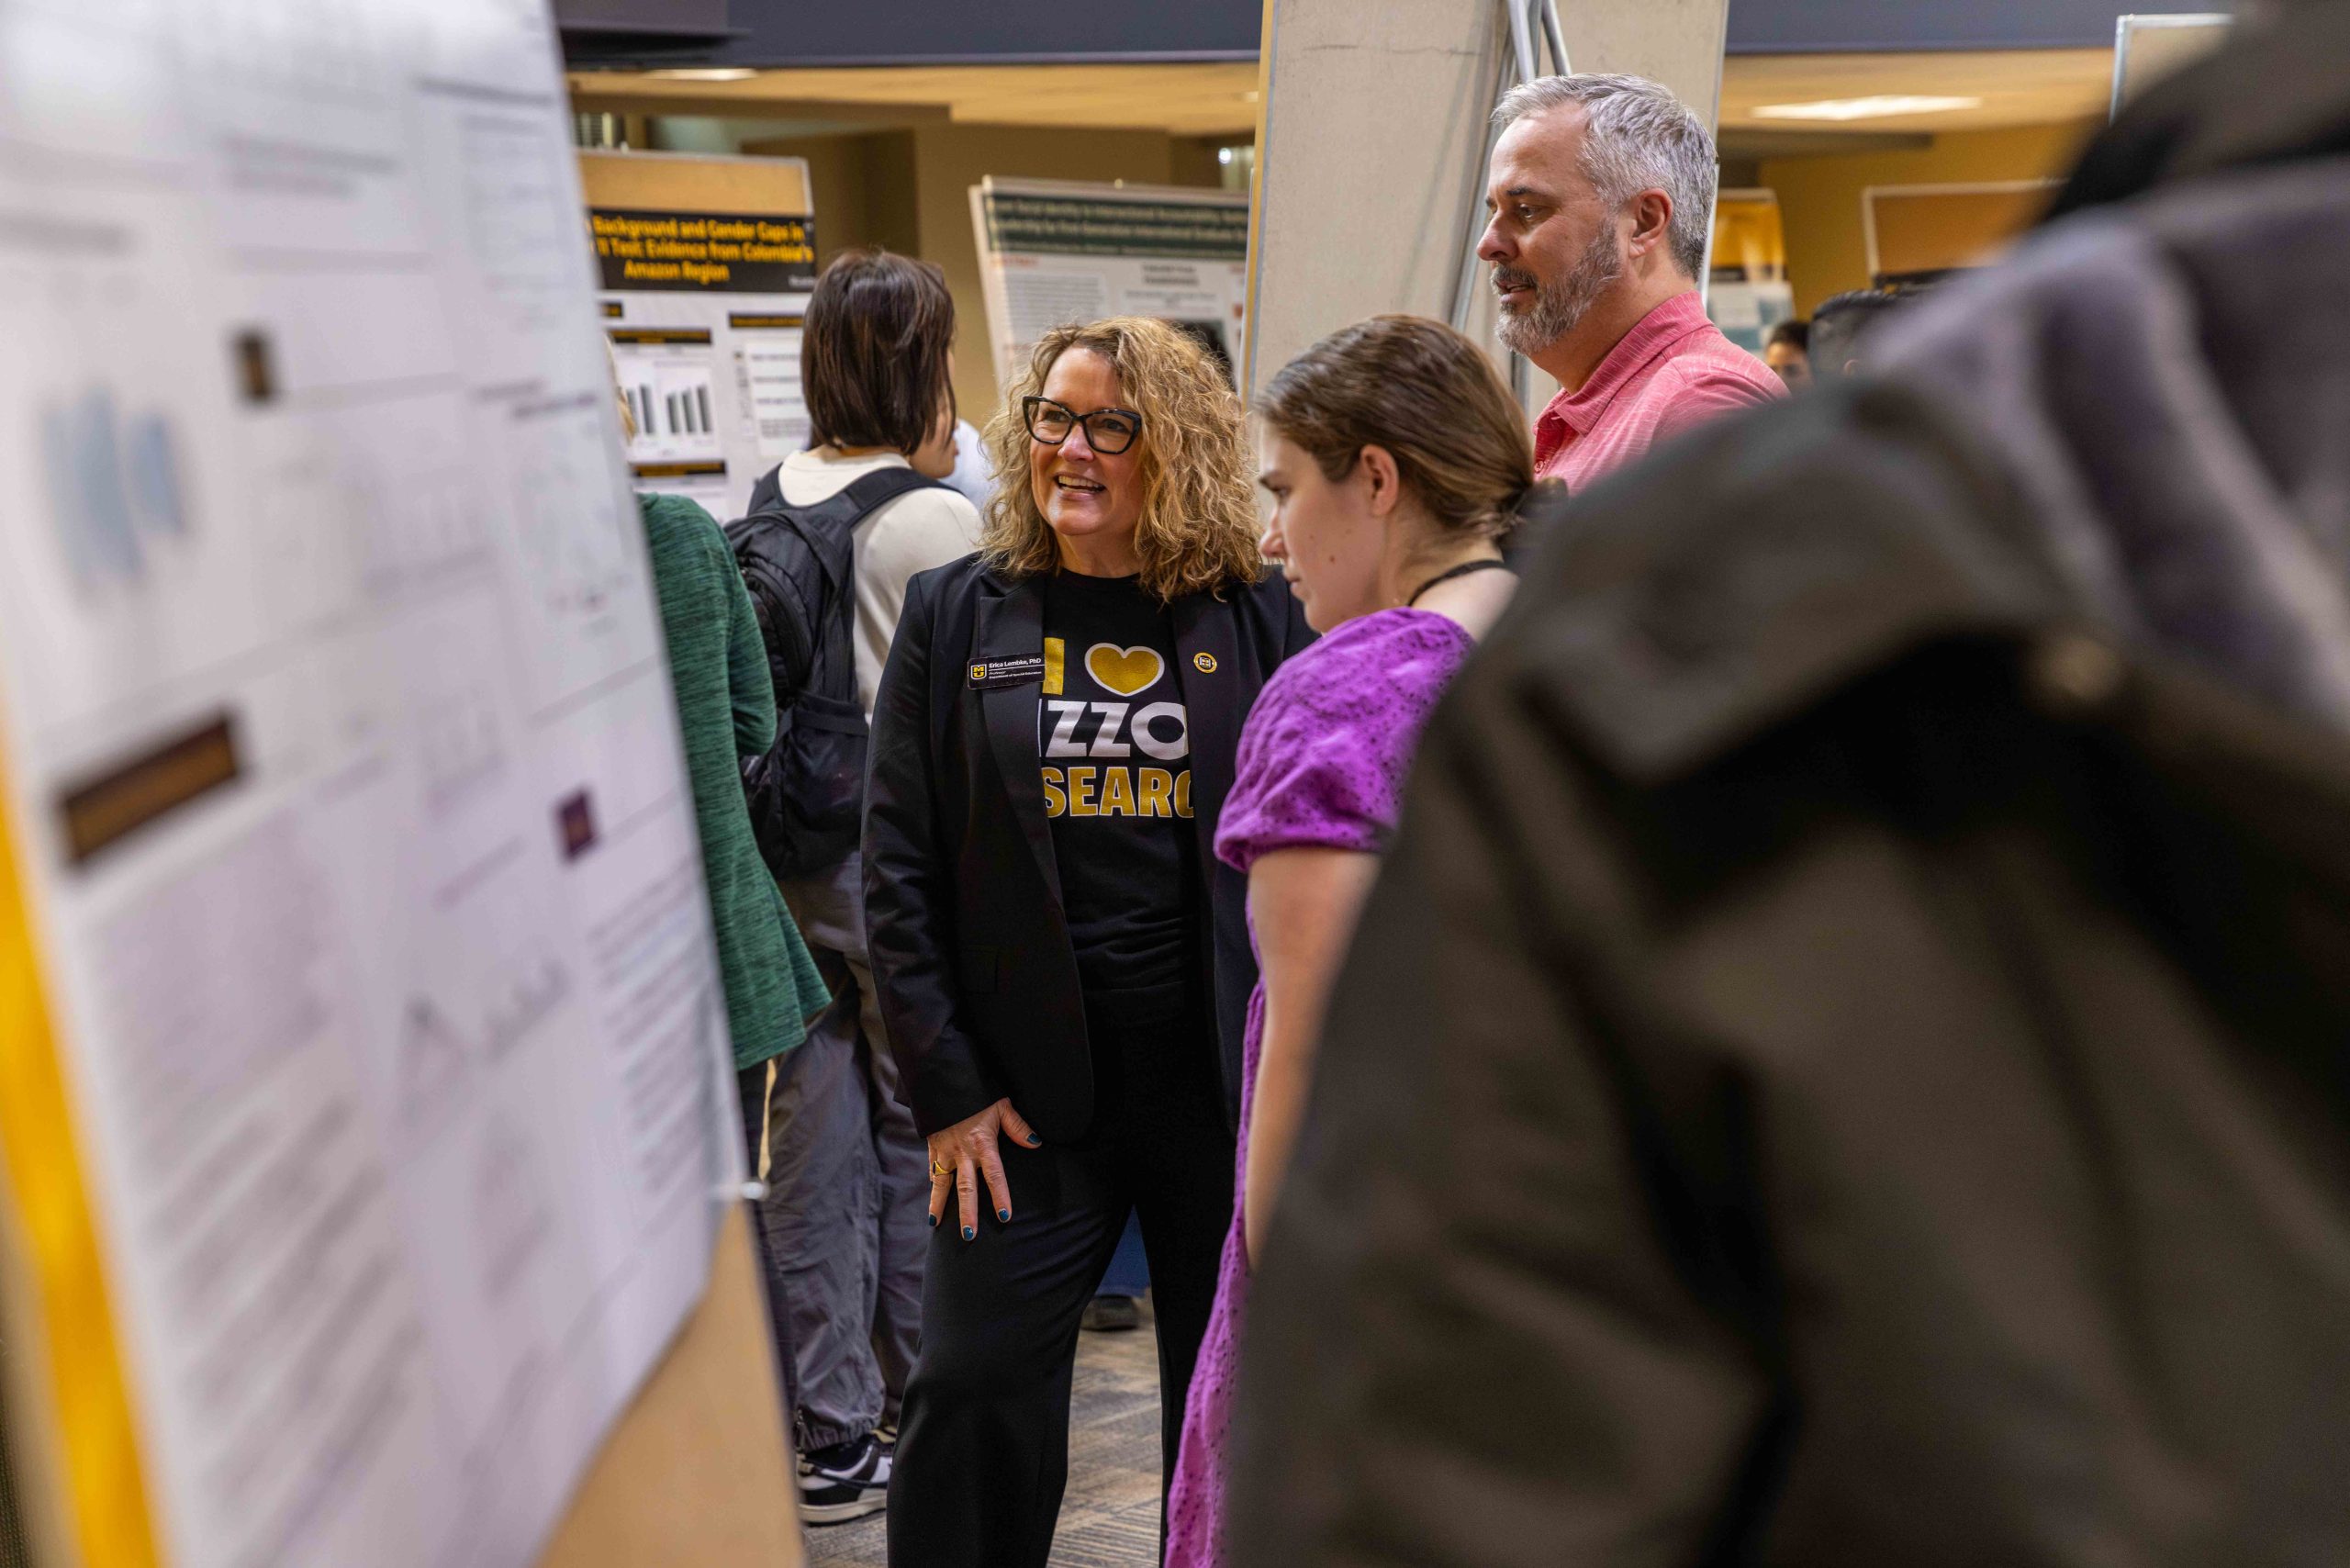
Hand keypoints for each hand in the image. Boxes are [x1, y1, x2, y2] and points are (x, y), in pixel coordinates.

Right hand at [928, 1098, 1041, 1240]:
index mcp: (982, 1143)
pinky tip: (933, 1202)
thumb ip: (1017, 1127)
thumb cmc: (976, 1093)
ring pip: (942, 1184)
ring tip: (936, 1226)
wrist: (943, 1080)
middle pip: (966, 1188)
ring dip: (939, 1205)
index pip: (994, 1176)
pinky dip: (933, 1186)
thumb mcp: (1001, 1105)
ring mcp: (945, 1151)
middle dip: (968, 1214)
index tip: (1005, 1216)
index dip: (1000, 1196)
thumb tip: (1035, 1144)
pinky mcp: (932, 1147)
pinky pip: (932, 1170)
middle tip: (969, 1237)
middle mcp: (962, 1152)